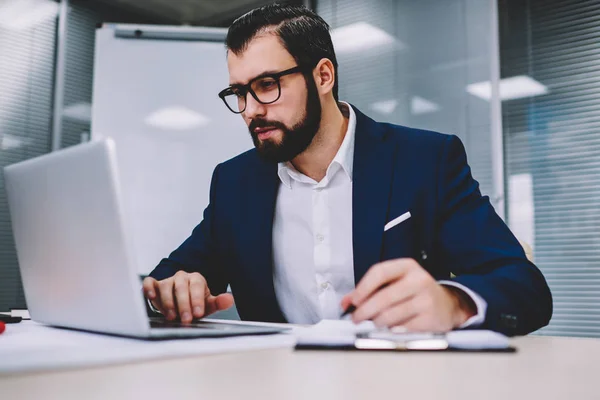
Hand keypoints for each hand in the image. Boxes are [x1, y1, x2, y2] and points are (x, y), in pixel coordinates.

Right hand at [142, 271, 233, 323]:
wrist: (179, 300)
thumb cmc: (194, 302)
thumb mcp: (207, 303)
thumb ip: (218, 302)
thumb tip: (229, 299)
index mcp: (196, 279)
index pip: (197, 287)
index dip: (197, 300)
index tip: (198, 313)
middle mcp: (181, 277)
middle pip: (181, 287)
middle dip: (184, 304)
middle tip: (186, 319)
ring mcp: (167, 280)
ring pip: (166, 286)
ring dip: (168, 302)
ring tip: (172, 316)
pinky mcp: (154, 284)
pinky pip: (149, 283)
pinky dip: (149, 288)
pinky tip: (151, 296)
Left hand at [341, 258, 475, 331]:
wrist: (447, 305)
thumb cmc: (415, 292)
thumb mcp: (395, 283)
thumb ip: (369, 290)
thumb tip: (345, 302)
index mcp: (407, 266)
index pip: (379, 272)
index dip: (362, 287)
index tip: (353, 300)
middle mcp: (418, 280)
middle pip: (383, 296)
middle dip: (365, 310)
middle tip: (356, 318)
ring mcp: (426, 299)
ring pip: (391, 315)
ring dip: (377, 322)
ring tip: (374, 322)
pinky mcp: (431, 318)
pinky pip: (402, 328)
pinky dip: (392, 330)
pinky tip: (392, 327)